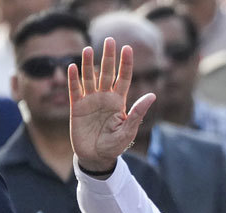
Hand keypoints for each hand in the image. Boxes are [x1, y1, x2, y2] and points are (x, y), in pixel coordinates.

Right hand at [68, 38, 156, 174]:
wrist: (95, 158)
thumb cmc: (114, 146)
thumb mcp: (128, 131)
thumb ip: (137, 113)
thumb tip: (152, 95)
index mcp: (119, 102)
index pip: (123, 78)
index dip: (125, 64)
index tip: (127, 48)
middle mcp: (105, 98)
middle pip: (107, 73)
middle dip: (108, 57)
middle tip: (110, 40)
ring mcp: (90, 101)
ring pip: (89, 78)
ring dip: (88, 64)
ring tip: (87, 49)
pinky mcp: (77, 108)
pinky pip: (75, 90)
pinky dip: (73, 79)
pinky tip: (72, 67)